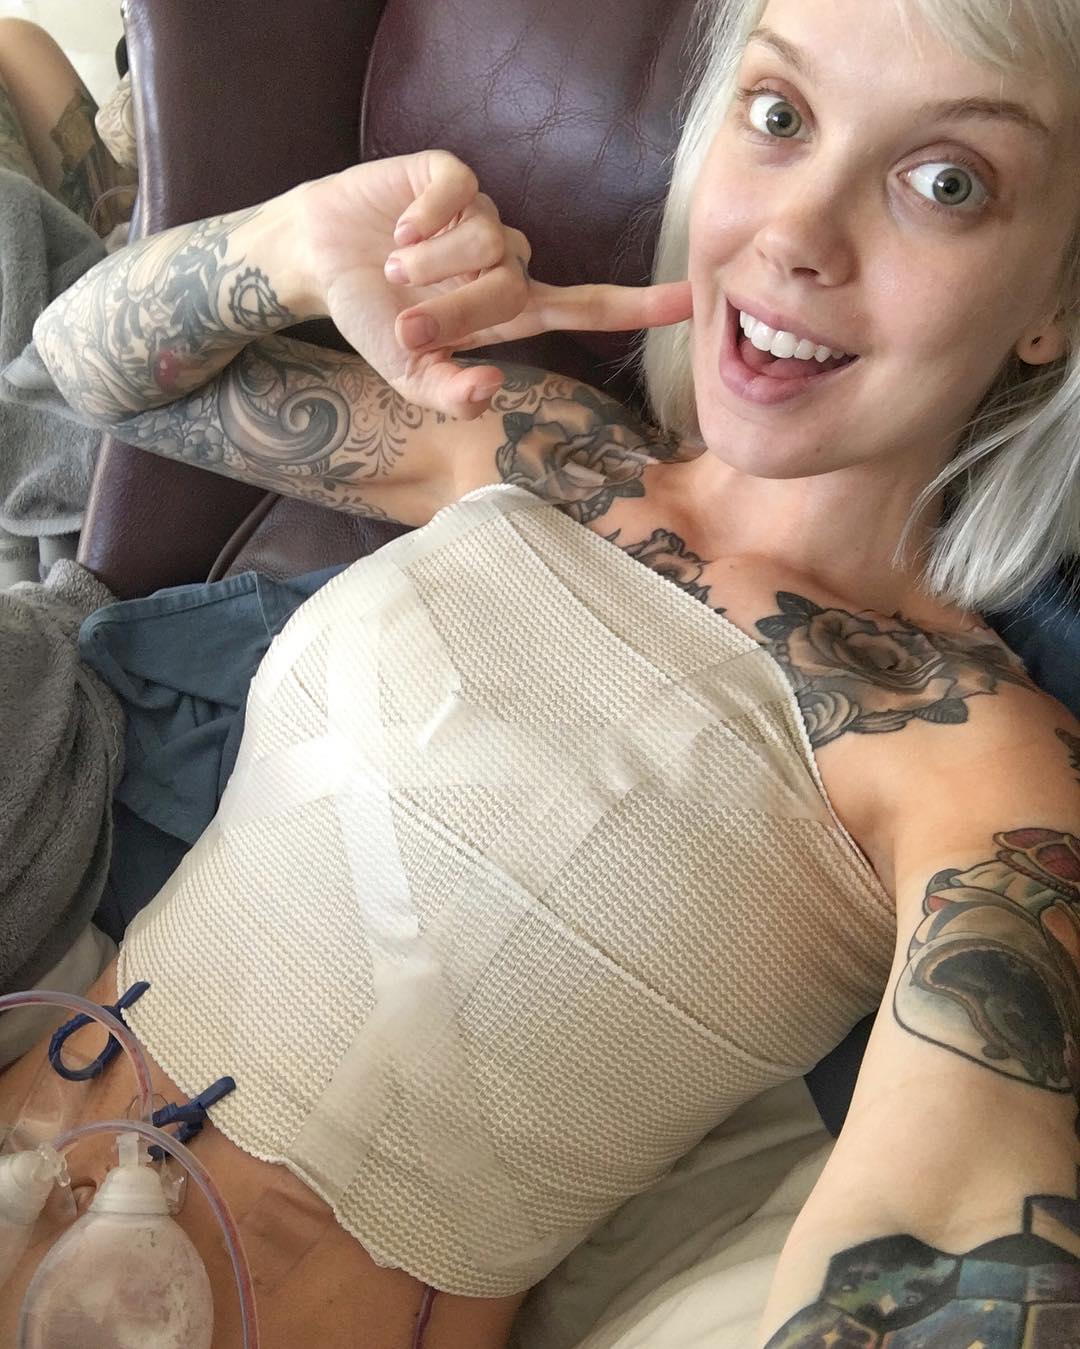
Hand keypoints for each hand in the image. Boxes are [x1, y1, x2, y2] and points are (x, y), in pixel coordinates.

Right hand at [297, 151, 691, 419]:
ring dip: (434, 266)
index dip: (637, 306)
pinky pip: (460, 192)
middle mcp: (505, 258)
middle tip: (407, 323)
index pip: (587, 305)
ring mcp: (480, 214)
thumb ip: (449, 393)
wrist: (320, 260)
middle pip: (515, 285)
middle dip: (458, 309)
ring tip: (394, 268)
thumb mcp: (408, 374)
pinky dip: (426, 220)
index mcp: (508, 308)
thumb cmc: (374, 318)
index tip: (688, 301)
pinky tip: (399, 230)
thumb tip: (494, 387)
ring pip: (489, 240)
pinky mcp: (449, 175)